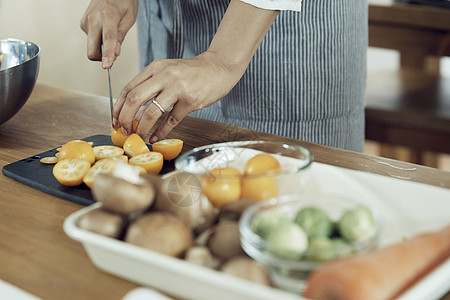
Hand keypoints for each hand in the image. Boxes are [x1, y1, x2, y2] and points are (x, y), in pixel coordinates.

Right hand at [80, 0, 137, 68]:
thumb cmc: (123, 0)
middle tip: (114, 53)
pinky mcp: (82, 23)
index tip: (106, 66)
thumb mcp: (130, 17)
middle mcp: (93, 19)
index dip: (107, 54)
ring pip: (92, 47)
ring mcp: (85, 21)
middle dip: (102, 57)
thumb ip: (121, 36)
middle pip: (92, 50)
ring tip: (111, 33)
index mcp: (108, 15)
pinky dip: (98, 40)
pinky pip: (91, 40)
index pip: (108, 39)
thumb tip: (115, 53)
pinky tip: (104, 29)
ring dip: (102, 47)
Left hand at [112, 51, 240, 142]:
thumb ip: (152, 84)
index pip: (129, 88)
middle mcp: (165, 76)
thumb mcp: (168, 70)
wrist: (218, 68)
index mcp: (156, 67)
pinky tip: (156, 137)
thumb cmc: (192, 72)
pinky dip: (161, 131)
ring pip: (152, 112)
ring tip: (139, 136)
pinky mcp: (191, 101)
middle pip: (135, 99)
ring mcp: (178, 88)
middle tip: (124, 130)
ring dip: (142, 128)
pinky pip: (171, 120)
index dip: (119, 107)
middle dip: (125, 118)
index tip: (115, 119)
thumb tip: (133, 109)